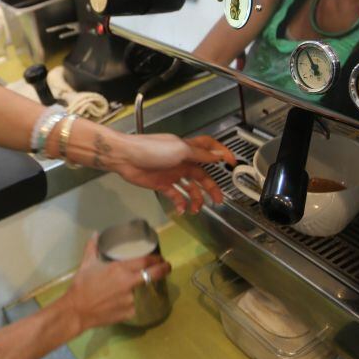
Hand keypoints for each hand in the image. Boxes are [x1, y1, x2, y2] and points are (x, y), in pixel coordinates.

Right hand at [59, 234, 170, 333]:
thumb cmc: (82, 285)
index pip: (145, 262)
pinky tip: (120, 303)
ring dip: (139, 289)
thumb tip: (95, 234)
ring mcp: (131, 299)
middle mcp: (128, 283)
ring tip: (129, 290)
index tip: (160, 258)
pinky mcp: (129, 312)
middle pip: (153, 275)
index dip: (155, 259)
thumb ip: (93, 248)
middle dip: (163, 270)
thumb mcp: (87, 264)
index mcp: (120, 269)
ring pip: (141, 292)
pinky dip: (130, 303)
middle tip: (167, 267)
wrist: (77, 310)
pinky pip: (134, 306)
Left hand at [111, 133, 234, 213]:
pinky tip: (183, 209)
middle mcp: (181, 161)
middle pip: (202, 175)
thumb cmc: (150, 149)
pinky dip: (181, 203)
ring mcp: (172, 173)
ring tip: (198, 208)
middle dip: (212, 187)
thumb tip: (218, 155)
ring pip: (190, 188)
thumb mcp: (180, 150)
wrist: (126, 157)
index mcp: (187, 149)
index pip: (209, 149)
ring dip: (196, 199)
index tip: (232, 162)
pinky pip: (176, 195)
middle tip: (219, 200)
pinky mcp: (161, 184)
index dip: (221, 154)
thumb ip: (200, 155)